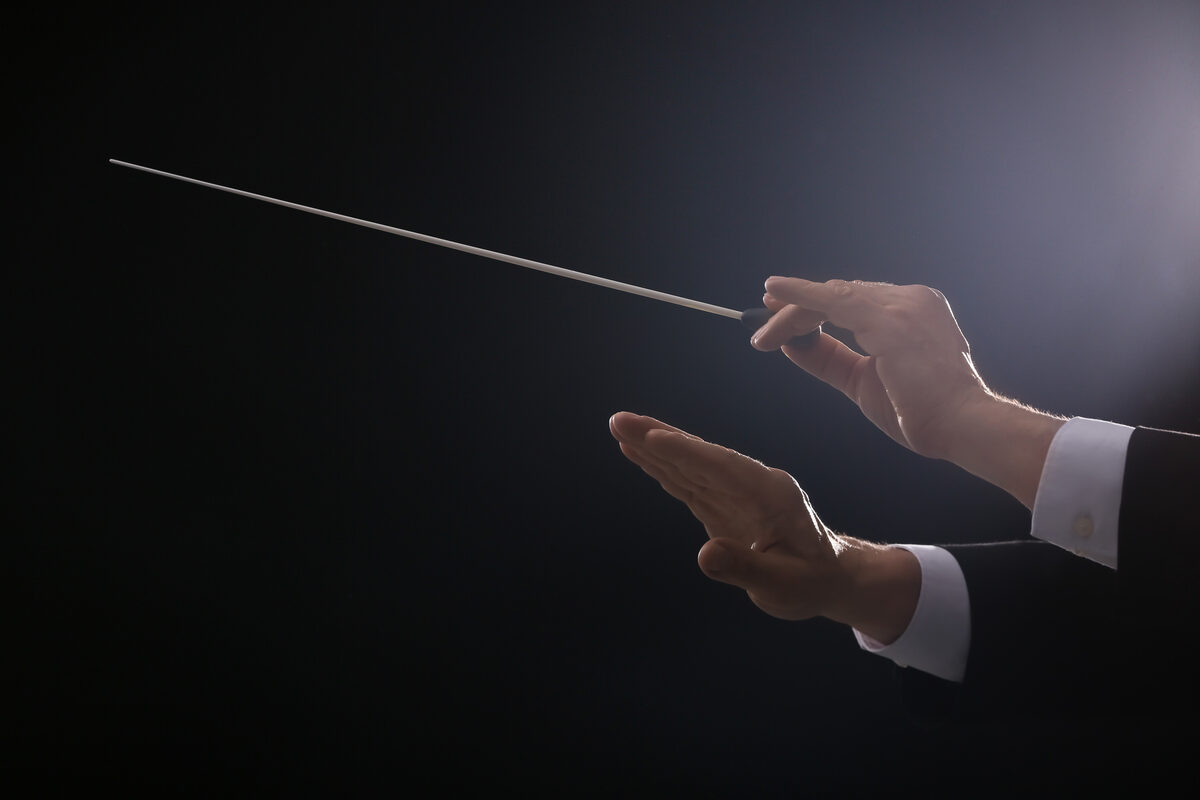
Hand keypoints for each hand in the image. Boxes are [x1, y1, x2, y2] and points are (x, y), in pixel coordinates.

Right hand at [609, 412, 917, 640]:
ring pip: (689, 463)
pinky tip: (638, 453)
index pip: (723, 468)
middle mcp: (752, 483)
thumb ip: (746, 569)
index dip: (687, 453)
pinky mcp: (722, 500)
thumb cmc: (809, 582)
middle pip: (700, 456)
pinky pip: (687, 479)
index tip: (654, 437)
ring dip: (653, 446)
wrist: (827, 575)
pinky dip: (661, 466)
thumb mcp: (783, 587)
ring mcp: (736, 489)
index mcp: (772, 494)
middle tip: (619, 421)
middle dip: (659, 437)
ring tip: (619, 428)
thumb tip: (704, 555)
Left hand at [751, 278, 989, 459]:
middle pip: (840, 295)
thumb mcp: (864, 380)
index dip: (815, 305)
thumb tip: (793, 345)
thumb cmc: (921, 412)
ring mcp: (902, 304)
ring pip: (832, 297)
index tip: (782, 314)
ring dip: (792, 313)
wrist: (961, 426)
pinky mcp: (888, 318)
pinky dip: (801, 296)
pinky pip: (833, 300)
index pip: (854, 301)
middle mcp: (911, 297)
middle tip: (762, 321)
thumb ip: (831, 359)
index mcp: (914, 309)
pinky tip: (776, 294)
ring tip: (762, 331)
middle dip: (798, 308)